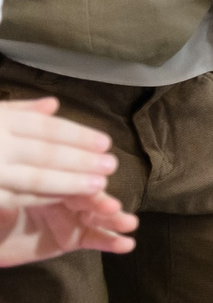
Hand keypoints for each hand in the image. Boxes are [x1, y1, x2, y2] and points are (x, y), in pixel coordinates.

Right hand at [0, 98, 116, 205]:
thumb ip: (19, 110)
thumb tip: (53, 104)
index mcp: (0, 121)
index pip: (46, 128)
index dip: (78, 136)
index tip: (106, 143)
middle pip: (46, 153)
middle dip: (81, 160)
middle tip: (111, 165)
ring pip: (36, 178)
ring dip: (71, 182)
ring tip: (100, 184)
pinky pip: (19, 198)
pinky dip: (45, 198)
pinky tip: (68, 197)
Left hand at [0, 191, 136, 266]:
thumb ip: (8, 205)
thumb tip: (11, 201)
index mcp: (44, 182)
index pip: (67, 179)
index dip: (84, 182)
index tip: (99, 183)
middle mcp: (62, 196)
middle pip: (86, 195)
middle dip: (102, 202)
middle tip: (113, 208)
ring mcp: (69, 217)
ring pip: (96, 216)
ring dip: (115, 219)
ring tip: (129, 225)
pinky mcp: (72, 238)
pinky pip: (94, 238)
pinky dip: (111, 241)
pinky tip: (127, 245)